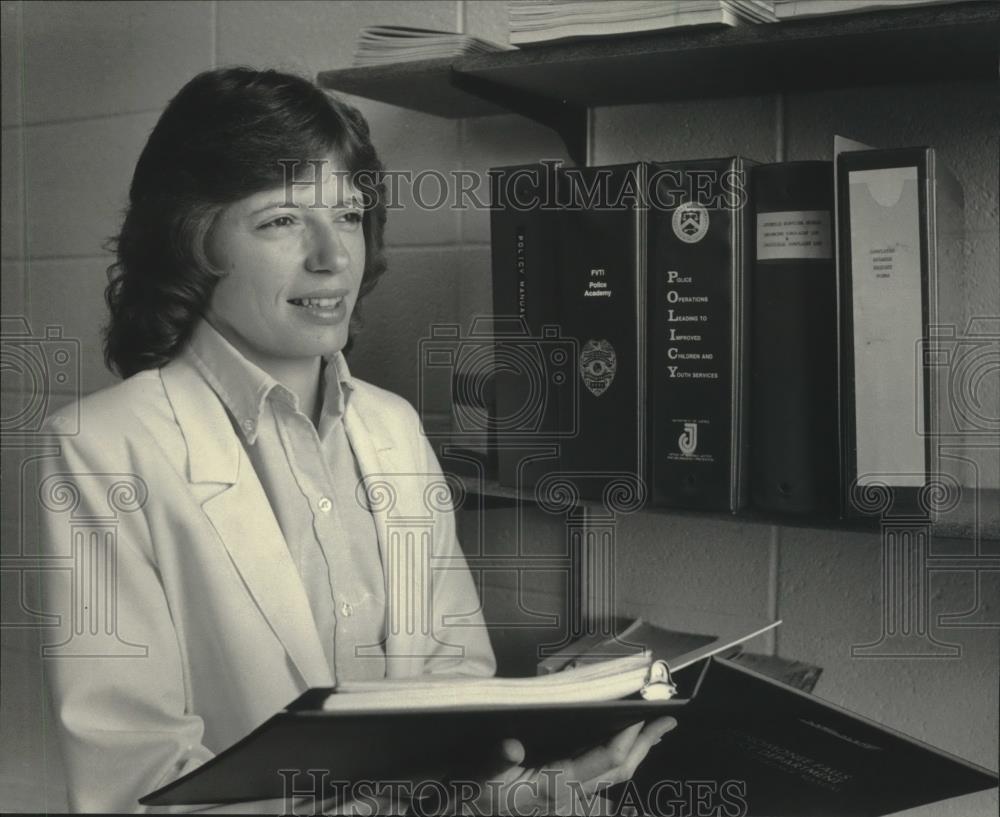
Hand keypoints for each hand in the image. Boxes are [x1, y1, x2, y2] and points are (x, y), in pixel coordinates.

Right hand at [456, 716, 676, 815]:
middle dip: (645, 744)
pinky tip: (625, 748)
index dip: (627, 737)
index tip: (642, 714)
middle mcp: (570, 795)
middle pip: (621, 770)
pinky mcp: (566, 797)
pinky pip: (602, 780)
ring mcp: (570, 799)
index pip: (605, 761)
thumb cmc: (475, 792)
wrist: (469, 813)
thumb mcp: (478, 775)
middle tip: (667, 720)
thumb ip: (494, 761)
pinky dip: (620, 760)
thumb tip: (512, 747)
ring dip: (638, 753)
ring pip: (616, 778)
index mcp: (555, 786)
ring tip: (655, 730)